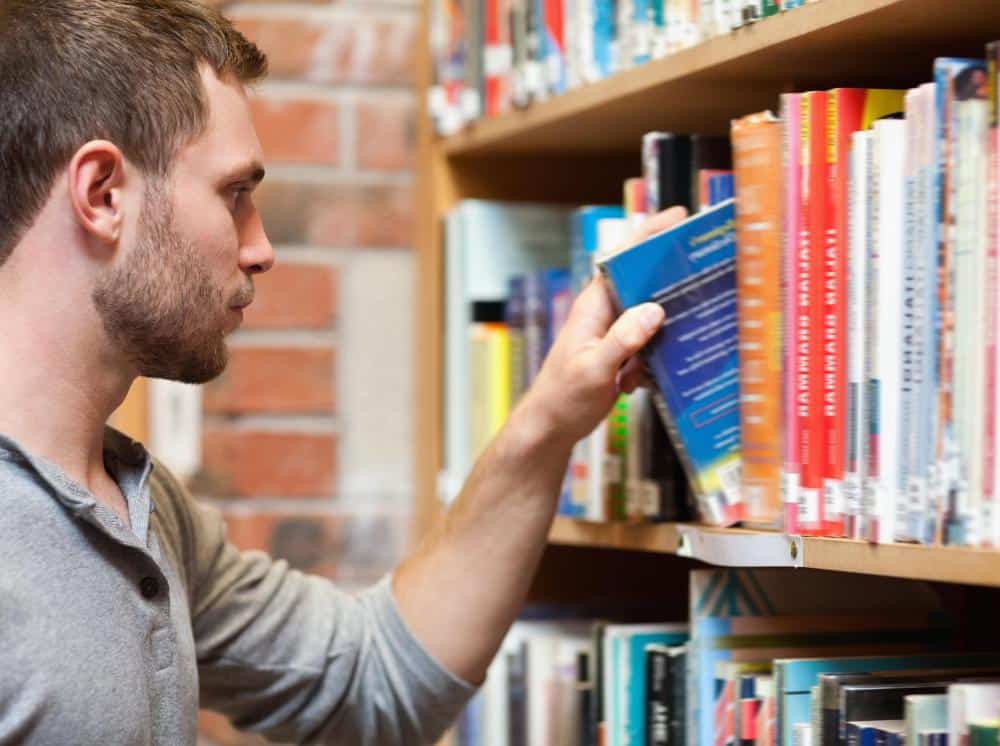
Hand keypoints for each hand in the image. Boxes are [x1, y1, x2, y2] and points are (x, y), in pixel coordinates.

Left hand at [518, 206, 687, 445]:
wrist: (550, 427)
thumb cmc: (563, 397)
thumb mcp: (593, 369)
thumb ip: (622, 340)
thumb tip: (654, 309)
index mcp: (595, 306)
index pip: (623, 259)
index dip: (650, 235)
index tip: (680, 217)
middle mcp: (606, 313)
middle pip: (645, 284)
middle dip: (674, 281)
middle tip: (708, 275)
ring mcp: (615, 334)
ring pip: (653, 318)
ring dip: (668, 332)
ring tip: (687, 337)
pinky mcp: (622, 355)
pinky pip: (650, 346)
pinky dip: (657, 360)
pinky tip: (649, 380)